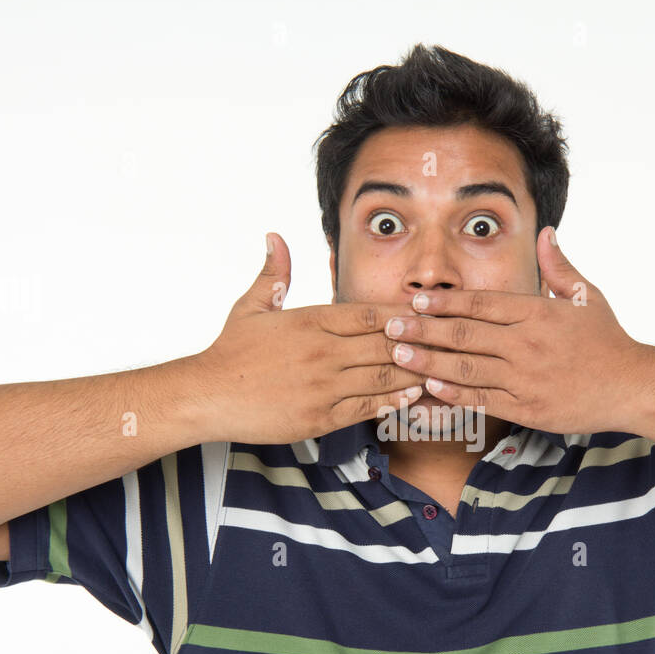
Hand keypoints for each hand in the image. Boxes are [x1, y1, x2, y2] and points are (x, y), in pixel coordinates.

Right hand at [194, 233, 426, 443]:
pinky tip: (412, 396)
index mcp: (311, 321)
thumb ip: (274, 274)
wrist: (207, 396)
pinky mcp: (321, 417)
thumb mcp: (251, 306)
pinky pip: (367, 408)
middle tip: (447, 342)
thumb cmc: (230, 352)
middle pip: (384, 344)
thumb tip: (275, 237)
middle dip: (418, 343)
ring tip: (440, 369)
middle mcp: (323, 352)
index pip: (368, 313)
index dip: (402, 314)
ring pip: (383, 377)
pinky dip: (393, 402)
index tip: (426, 313)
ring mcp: (324, 386)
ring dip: (413, 373)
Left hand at [380, 228, 654, 434]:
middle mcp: (527, 344)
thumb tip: (546, 232)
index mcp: (537, 313)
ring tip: (398, 356)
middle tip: (389, 326)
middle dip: (423, 330)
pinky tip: (430, 387)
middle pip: (465, 335)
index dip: (445, 302)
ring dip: (429, 361)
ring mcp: (526, 379)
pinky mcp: (528, 408)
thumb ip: (558, 266)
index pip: (482, 304)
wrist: (633, 386)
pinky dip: (455, 394)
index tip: (417, 300)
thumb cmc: (608, 341)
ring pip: (468, 369)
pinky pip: (484, 400)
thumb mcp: (586, 296)